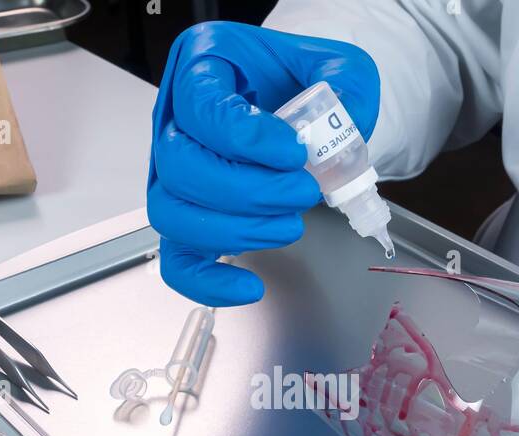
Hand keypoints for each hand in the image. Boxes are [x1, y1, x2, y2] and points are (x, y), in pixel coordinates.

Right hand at [147, 22, 378, 306]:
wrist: (294, 102)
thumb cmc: (300, 80)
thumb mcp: (335, 65)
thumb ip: (346, 85)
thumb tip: (344, 124)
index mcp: (202, 65)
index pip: (200, 107)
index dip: (245, 138)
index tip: (294, 153)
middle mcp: (174, 118)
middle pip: (179, 166)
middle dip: (247, 191)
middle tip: (302, 192)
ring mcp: (172, 171)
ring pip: (172, 213)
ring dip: (235, 230)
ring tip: (290, 225)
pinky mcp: (185, 215)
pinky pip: (177, 259)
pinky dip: (208, 282)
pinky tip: (250, 287)